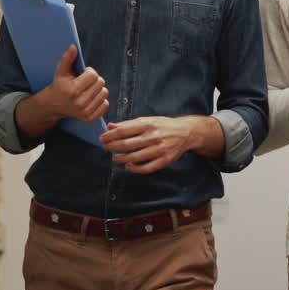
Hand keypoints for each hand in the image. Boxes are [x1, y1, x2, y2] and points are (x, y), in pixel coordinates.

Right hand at [42, 45, 107, 122]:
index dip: (89, 71)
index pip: (93, 75)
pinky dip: (101, 100)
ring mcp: (85, 111)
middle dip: (95, 79)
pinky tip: (91, 98)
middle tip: (86, 81)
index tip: (83, 73)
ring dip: (98, 89)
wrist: (53, 106)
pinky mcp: (90, 118)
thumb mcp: (60, 71)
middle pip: (100, 83)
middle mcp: (79, 102)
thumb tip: (73, 46)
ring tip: (88, 89)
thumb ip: (67, 58)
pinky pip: (105, 104)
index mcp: (73, 89)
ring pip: (104, 93)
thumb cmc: (59, 86)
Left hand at [100, 115, 214, 173]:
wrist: (186, 132)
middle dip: (113, 147)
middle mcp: (154, 136)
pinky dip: (136, 168)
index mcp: (148, 124)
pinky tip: (129, 166)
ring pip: (135, 157)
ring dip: (121, 158)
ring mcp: (160, 149)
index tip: (102, 138)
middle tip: (105, 148)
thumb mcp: (147, 120)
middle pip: (127, 144)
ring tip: (115, 158)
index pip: (124, 130)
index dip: (110, 135)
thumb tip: (110, 126)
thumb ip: (129, 124)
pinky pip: (147, 168)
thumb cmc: (163, 125)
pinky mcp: (165, 160)